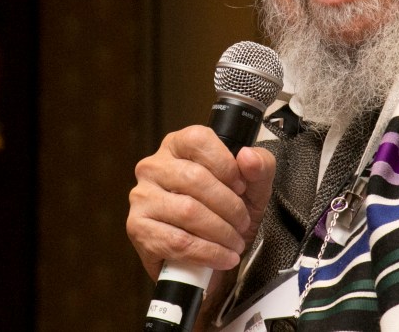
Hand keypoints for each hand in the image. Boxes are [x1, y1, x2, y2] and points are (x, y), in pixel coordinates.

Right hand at [126, 125, 276, 280]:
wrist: (211, 258)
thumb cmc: (226, 213)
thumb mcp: (253, 186)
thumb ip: (260, 166)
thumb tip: (248, 157)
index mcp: (178, 146)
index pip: (198, 140)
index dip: (225, 164)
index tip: (241, 186)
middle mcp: (154, 166)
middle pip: (195, 178)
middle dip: (229, 206)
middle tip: (242, 222)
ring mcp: (142, 197)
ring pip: (187, 211)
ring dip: (220, 232)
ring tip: (234, 242)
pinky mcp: (137, 228)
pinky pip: (177, 241)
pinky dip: (207, 252)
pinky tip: (221, 256)